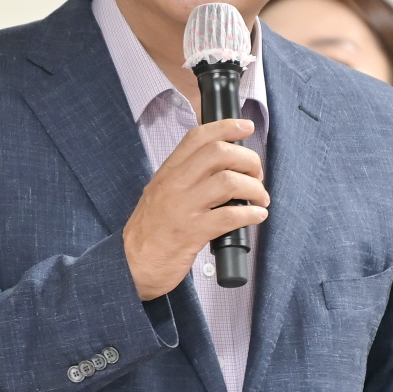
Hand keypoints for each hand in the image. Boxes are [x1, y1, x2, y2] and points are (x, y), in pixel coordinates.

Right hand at [123, 119, 268, 300]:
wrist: (132, 264)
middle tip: (256, 174)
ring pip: (228, 182)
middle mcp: (174, 185)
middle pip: (219, 154)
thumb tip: (222, 166)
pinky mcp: (191, 232)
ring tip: (260, 198)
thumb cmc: (150, 231)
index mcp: (167, 172)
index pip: (197, 137)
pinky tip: (256, 216)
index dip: (226, 127)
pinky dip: (251, 214)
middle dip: (248, 160)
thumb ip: (185, 178)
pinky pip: (229, 216)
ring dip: (254, 189)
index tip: (245, 127)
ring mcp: (182, 208)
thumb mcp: (160, 194)